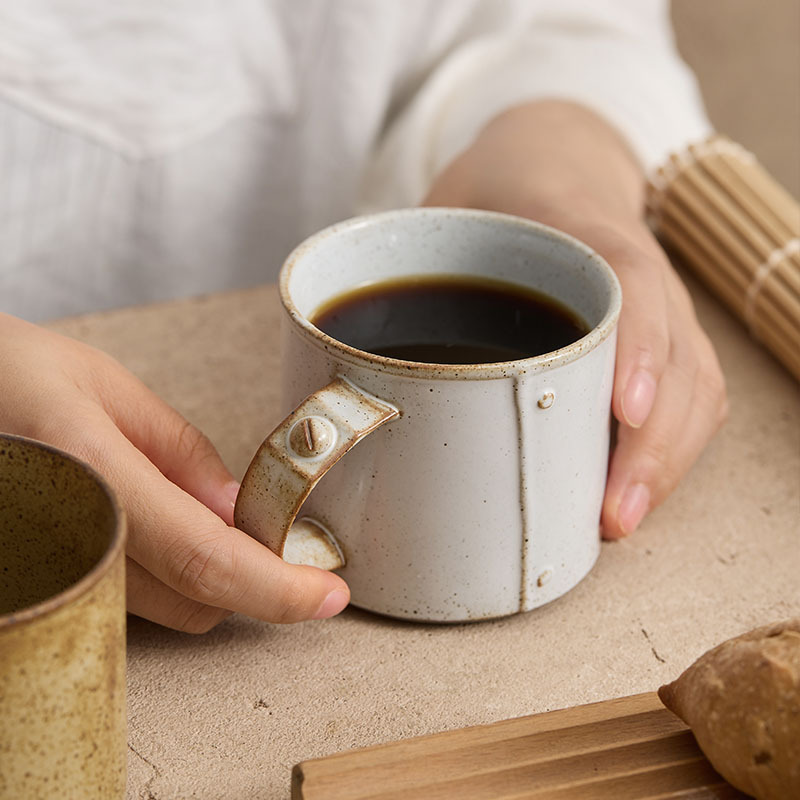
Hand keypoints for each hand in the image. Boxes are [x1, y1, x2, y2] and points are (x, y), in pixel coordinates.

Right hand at [0, 314, 349, 630]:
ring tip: (189, 508)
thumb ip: (176, 450)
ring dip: (205, 576)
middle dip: (250, 576)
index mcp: (93, 472)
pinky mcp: (43, 582)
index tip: (326, 593)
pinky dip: (160, 576)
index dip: (279, 587)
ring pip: (163, 610)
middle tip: (267, 528)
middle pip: (196, 601)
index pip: (207, 559)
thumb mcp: (103, 386)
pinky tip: (150, 526)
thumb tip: (237, 509)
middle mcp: (68, 534)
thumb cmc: (6, 373)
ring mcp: (50, 570)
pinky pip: (122, 603)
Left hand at [424, 101, 727, 536]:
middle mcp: (636, 275)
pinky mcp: (655, 345)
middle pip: (680, 360)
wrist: (549, 166)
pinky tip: (631, 492)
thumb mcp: (440, 204)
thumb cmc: (491, 197)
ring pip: (696, 389)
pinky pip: (688, 399)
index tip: (625, 411)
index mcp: (584, 229)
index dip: (638, 349)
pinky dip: (668, 451)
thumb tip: (328, 363)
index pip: (634, 284)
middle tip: (610, 514)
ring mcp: (655, 312)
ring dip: (665, 462)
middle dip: (654, 445)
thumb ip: (396, 262)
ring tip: (617, 521)